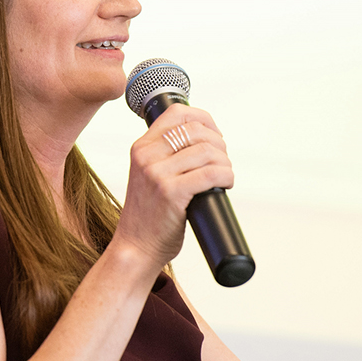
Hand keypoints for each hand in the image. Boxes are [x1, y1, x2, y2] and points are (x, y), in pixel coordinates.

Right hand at [112, 104, 234, 267]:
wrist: (135, 247)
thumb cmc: (148, 216)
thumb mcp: (148, 176)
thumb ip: (165, 156)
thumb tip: (204, 141)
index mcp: (141, 147)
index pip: (177, 113)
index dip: (204, 119)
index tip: (215, 136)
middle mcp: (147, 156)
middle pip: (197, 131)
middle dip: (219, 145)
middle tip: (222, 163)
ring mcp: (157, 174)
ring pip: (208, 151)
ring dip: (225, 163)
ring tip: (224, 177)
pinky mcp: (171, 193)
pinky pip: (211, 174)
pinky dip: (226, 176)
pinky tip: (225, 185)